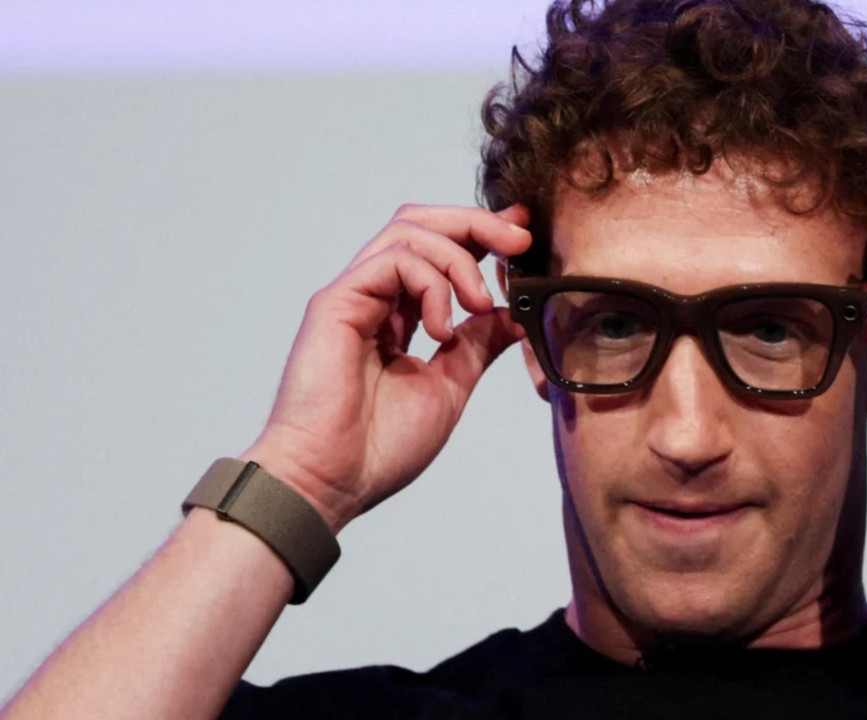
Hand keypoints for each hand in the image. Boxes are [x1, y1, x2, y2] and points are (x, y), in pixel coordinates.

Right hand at [238, 204, 533, 532]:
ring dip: (460, 258)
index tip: (525, 237)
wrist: (330, 481)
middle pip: (422, 224)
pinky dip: (432, 283)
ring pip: (409, 231)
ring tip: (480, 304)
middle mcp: (374, 297)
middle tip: (520, 239)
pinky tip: (442, 329)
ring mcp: (354, 296)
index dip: (483, 234)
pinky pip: (393, 261)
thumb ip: (479, 345)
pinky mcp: (337, 303)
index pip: (439, 251)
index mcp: (398, 315)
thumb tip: (513, 313)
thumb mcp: (450, 386)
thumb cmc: (378, 447)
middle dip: (478, 223)